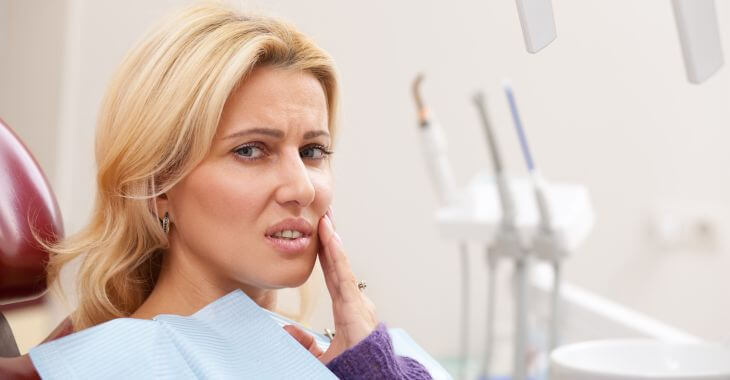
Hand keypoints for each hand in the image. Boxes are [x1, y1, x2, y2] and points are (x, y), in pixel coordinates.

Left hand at [284, 207, 377, 363]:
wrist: (370, 378)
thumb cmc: (352, 368)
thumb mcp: (322, 354)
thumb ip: (306, 341)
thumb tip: (288, 332)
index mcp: (348, 310)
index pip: (334, 274)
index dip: (327, 253)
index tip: (320, 232)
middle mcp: (355, 302)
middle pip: (338, 265)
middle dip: (330, 239)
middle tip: (323, 214)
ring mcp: (357, 303)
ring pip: (341, 267)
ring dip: (332, 241)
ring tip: (325, 218)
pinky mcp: (356, 307)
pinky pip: (344, 276)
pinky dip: (337, 256)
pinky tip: (331, 238)